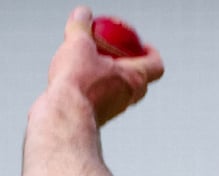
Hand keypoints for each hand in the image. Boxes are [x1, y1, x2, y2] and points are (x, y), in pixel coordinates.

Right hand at [46, 6, 164, 125]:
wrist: (62, 118)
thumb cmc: (78, 84)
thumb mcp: (78, 44)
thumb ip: (81, 26)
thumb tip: (82, 13)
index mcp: (133, 79)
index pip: (156, 66)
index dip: (152, 54)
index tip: (143, 46)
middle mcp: (126, 97)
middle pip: (138, 81)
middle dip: (128, 66)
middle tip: (115, 55)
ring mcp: (110, 111)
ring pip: (116, 92)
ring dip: (107, 80)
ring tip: (88, 66)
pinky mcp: (92, 118)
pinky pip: (97, 101)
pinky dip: (90, 91)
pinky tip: (72, 81)